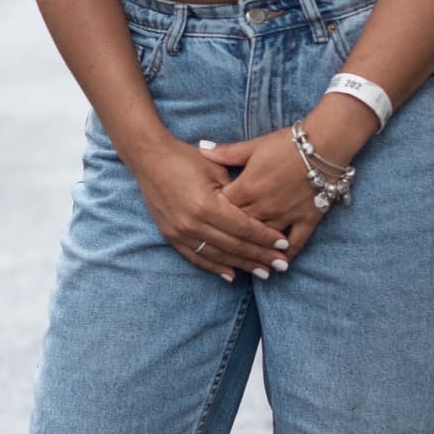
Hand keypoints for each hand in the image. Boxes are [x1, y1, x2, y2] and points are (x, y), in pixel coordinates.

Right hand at [132, 135, 292, 281]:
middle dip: (260, 257)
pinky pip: (196, 257)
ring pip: (218, 256)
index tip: (284, 245)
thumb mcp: (217, 170)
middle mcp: (193, 223)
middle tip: (281, 265)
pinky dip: (215, 267)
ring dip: (242, 266)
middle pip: (234, 246)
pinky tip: (231, 275)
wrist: (150, 158)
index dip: (266, 239)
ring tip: (263, 273)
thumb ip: (236, 194)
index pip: (244, 228)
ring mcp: (180, 233)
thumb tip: (257, 215)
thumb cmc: (186, 158)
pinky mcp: (171, 236)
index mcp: (207, 205)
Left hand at [198, 124, 339, 259]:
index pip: (223, 208)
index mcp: (248, 187)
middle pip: (240, 229)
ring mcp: (286, 215)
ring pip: (265, 240)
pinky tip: (281, 265)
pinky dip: (287, 254)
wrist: (325, 144)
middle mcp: (264, 206)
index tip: (208, 223)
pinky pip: (296, 243)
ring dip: (256, 253)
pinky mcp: (307, 219)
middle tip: (221, 251)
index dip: (214, 216)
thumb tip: (201, 147)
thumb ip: (226, 152)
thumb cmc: (287, 143)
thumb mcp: (254, 146)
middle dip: (230, 240)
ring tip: (247, 265)